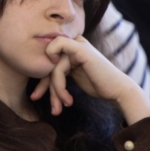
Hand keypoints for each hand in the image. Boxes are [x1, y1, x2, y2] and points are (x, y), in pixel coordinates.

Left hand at [30, 35, 149, 124]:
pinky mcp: (80, 50)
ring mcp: (76, 44)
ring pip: (52, 69)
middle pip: (46, 65)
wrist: (117, 90)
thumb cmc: (96, 85)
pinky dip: (59, 84)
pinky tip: (68, 98)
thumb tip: (32, 88)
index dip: (40, 82)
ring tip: (62, 106)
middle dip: (45, 88)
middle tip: (50, 108)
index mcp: (68, 48)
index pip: (46, 63)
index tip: (36, 97)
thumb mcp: (69, 78)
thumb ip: (54, 75)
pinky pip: (57, 65)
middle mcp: (71, 43)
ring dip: (56, 91)